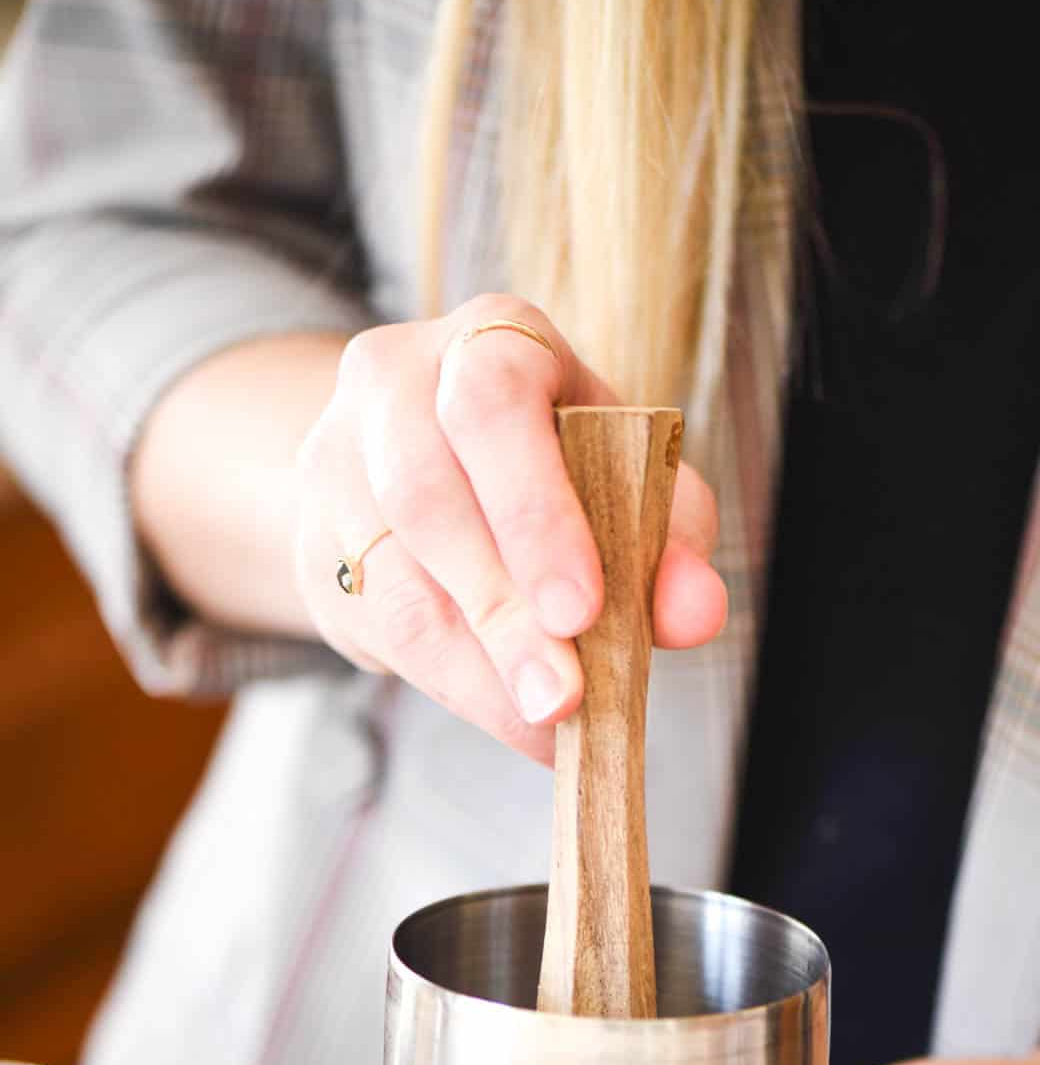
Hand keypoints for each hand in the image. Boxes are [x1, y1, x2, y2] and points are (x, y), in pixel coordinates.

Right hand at [292, 294, 724, 761]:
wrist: (432, 456)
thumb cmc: (556, 460)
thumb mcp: (629, 475)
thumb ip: (671, 537)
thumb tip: (696, 612)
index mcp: (488, 342)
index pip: (491, 403)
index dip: (534, 510)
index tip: (582, 609)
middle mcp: (393, 384)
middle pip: (425, 496)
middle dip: (503, 611)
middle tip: (564, 698)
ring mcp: (338, 464)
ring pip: (392, 577)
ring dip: (476, 665)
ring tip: (544, 723)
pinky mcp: (317, 546)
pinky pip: (378, 627)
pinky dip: (456, 683)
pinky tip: (513, 717)